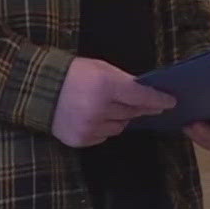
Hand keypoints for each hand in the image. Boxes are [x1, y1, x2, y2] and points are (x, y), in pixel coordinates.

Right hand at [50, 58, 175, 148]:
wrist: (39, 89)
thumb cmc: (73, 73)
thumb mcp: (100, 68)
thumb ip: (122, 81)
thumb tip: (144, 95)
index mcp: (105, 86)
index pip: (140, 97)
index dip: (158, 100)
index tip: (171, 102)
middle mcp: (99, 109)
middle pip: (132, 113)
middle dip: (140, 108)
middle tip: (145, 104)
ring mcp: (89, 127)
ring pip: (120, 127)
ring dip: (120, 118)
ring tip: (108, 106)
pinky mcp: (81, 139)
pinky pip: (104, 136)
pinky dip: (104, 127)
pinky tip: (94, 116)